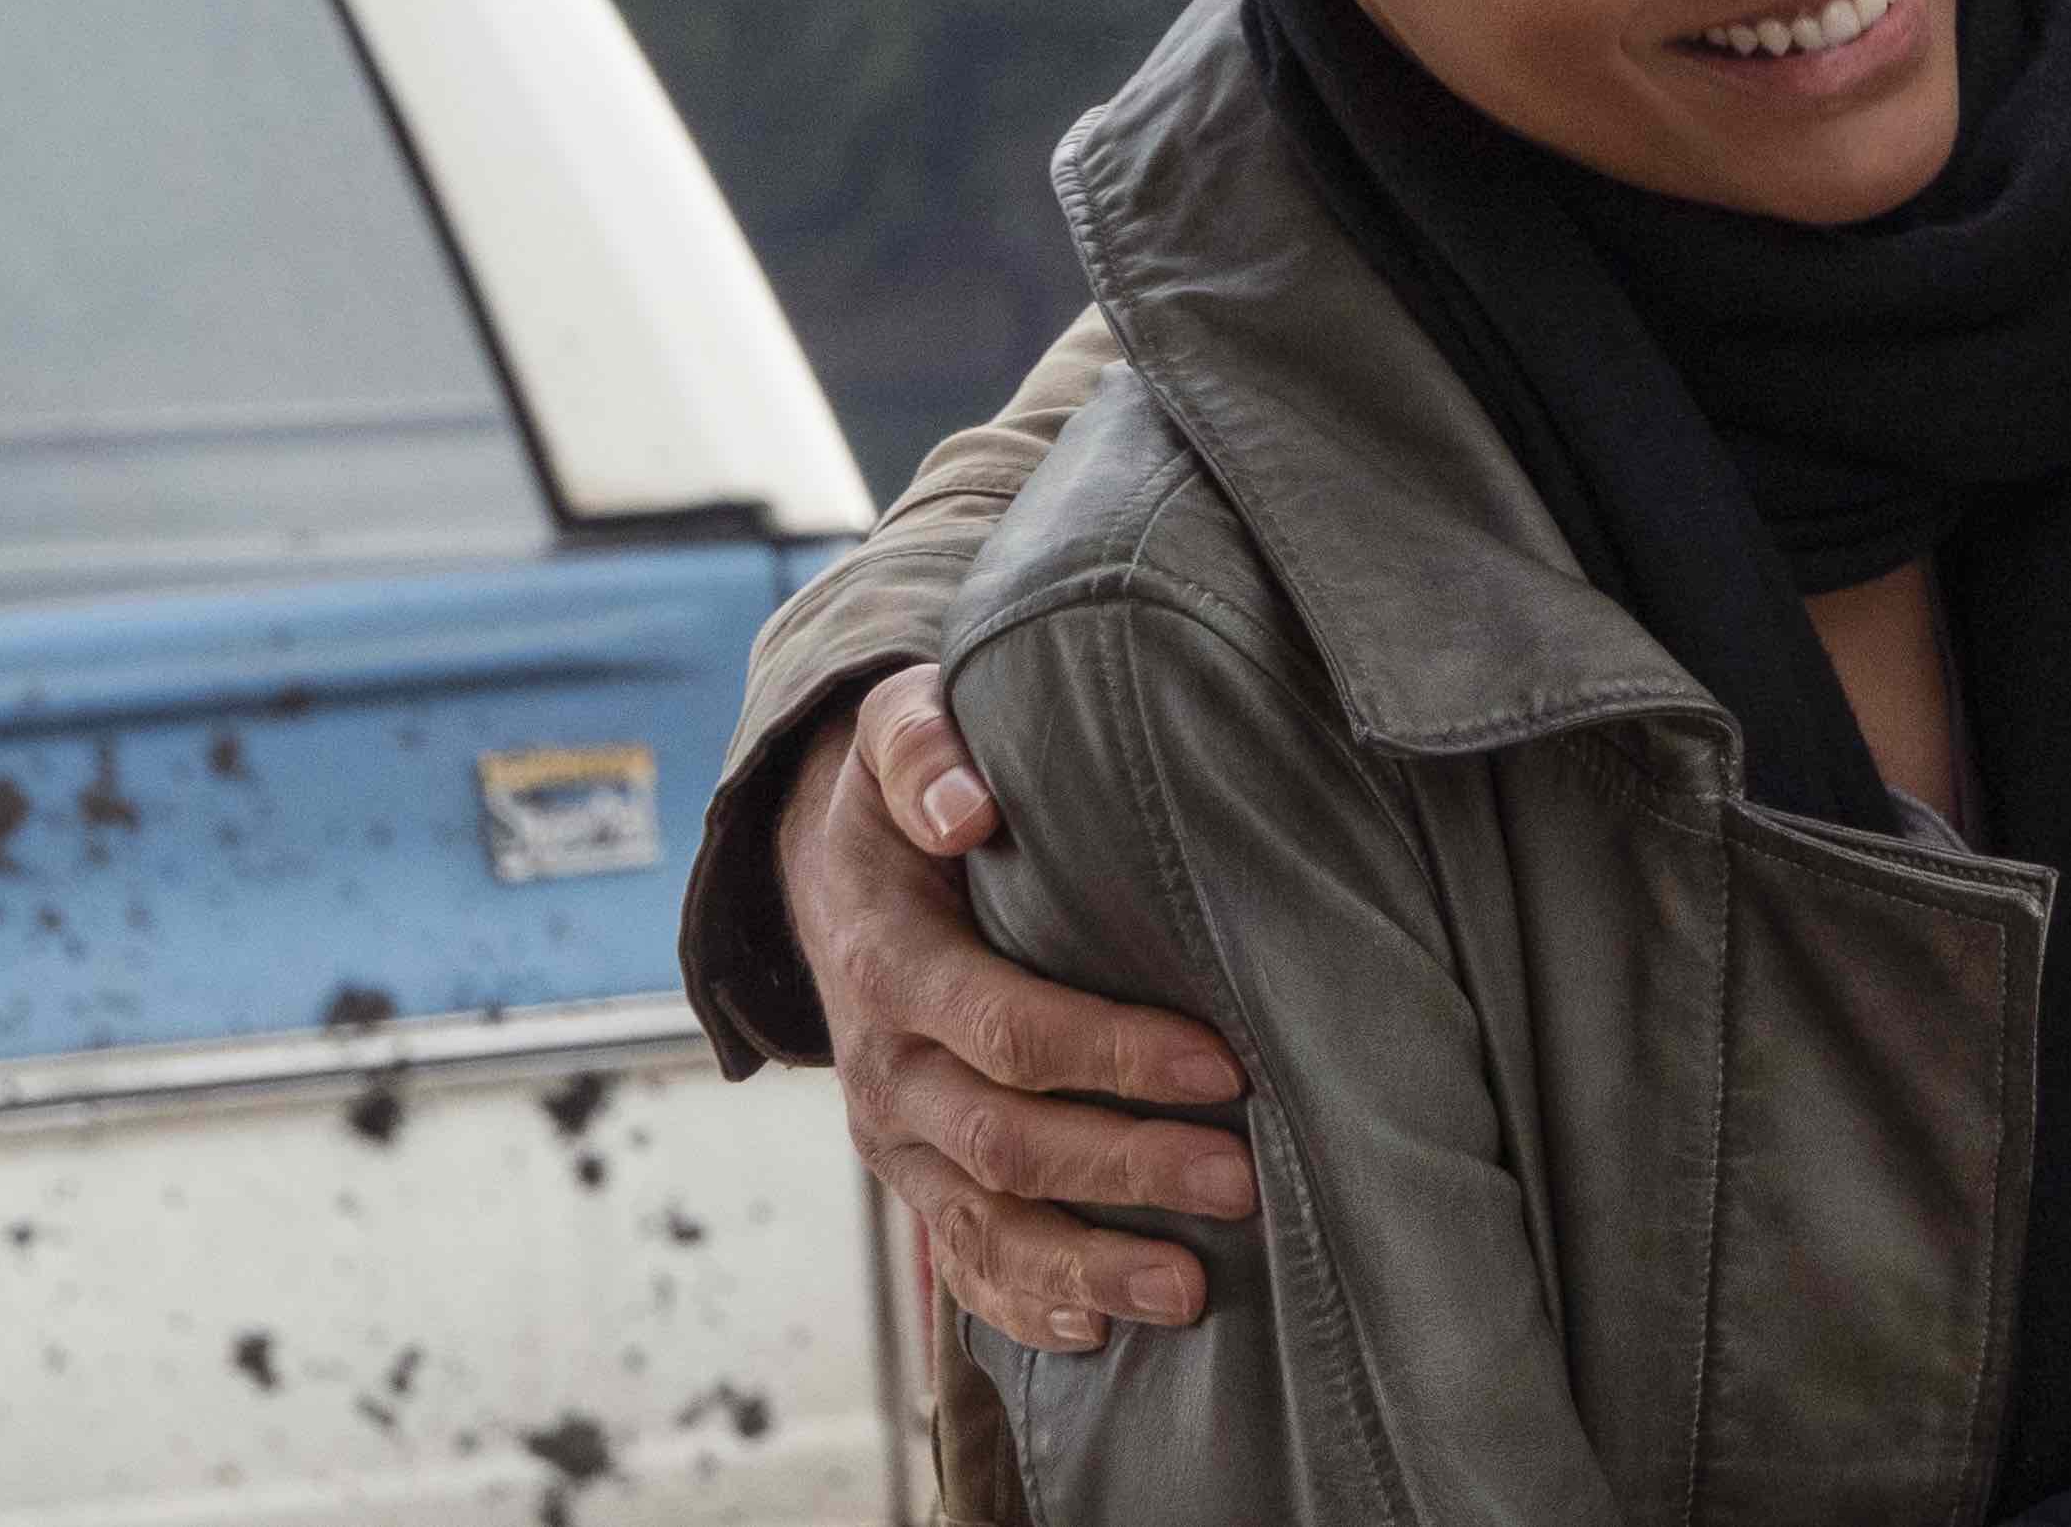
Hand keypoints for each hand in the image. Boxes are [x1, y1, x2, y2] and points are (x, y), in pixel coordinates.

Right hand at [786, 661, 1260, 1353]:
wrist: (826, 872)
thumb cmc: (898, 797)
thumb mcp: (893, 735)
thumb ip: (923, 753)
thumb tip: (968, 808)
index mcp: (890, 968)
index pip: (1005, 1028)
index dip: (1111, 1054)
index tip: (1222, 1065)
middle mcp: (884, 1069)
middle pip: (1006, 1143)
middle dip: (1127, 1169)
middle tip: (1244, 1184)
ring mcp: (893, 1138)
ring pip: (985, 1225)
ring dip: (1088, 1265)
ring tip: (1190, 1291)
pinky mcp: (911, 1175)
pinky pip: (957, 1261)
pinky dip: (1022, 1305)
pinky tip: (1095, 1335)